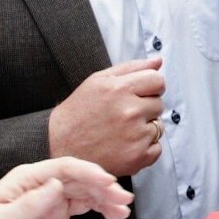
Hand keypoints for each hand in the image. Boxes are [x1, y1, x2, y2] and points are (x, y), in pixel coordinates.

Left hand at [0, 157, 133, 218]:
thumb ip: (29, 204)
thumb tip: (55, 185)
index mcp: (26, 180)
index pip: (63, 168)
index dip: (88, 173)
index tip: (107, 183)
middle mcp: (41, 186)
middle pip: (79, 178)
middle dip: (103, 186)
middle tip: (122, 198)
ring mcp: (50, 200)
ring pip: (86, 192)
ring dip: (106, 198)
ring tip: (123, 207)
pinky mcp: (56, 215)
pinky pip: (83, 206)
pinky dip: (100, 209)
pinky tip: (112, 213)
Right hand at [47, 57, 165, 176]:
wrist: (59, 147)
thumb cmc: (78, 112)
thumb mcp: (98, 81)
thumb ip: (131, 68)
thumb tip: (158, 61)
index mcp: (119, 89)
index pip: (158, 81)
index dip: (149, 87)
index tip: (137, 94)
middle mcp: (129, 112)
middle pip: (159, 103)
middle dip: (145, 107)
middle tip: (123, 115)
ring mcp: (135, 136)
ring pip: (159, 126)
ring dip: (145, 128)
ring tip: (121, 131)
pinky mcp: (137, 157)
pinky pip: (157, 148)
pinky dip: (145, 148)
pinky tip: (125, 146)